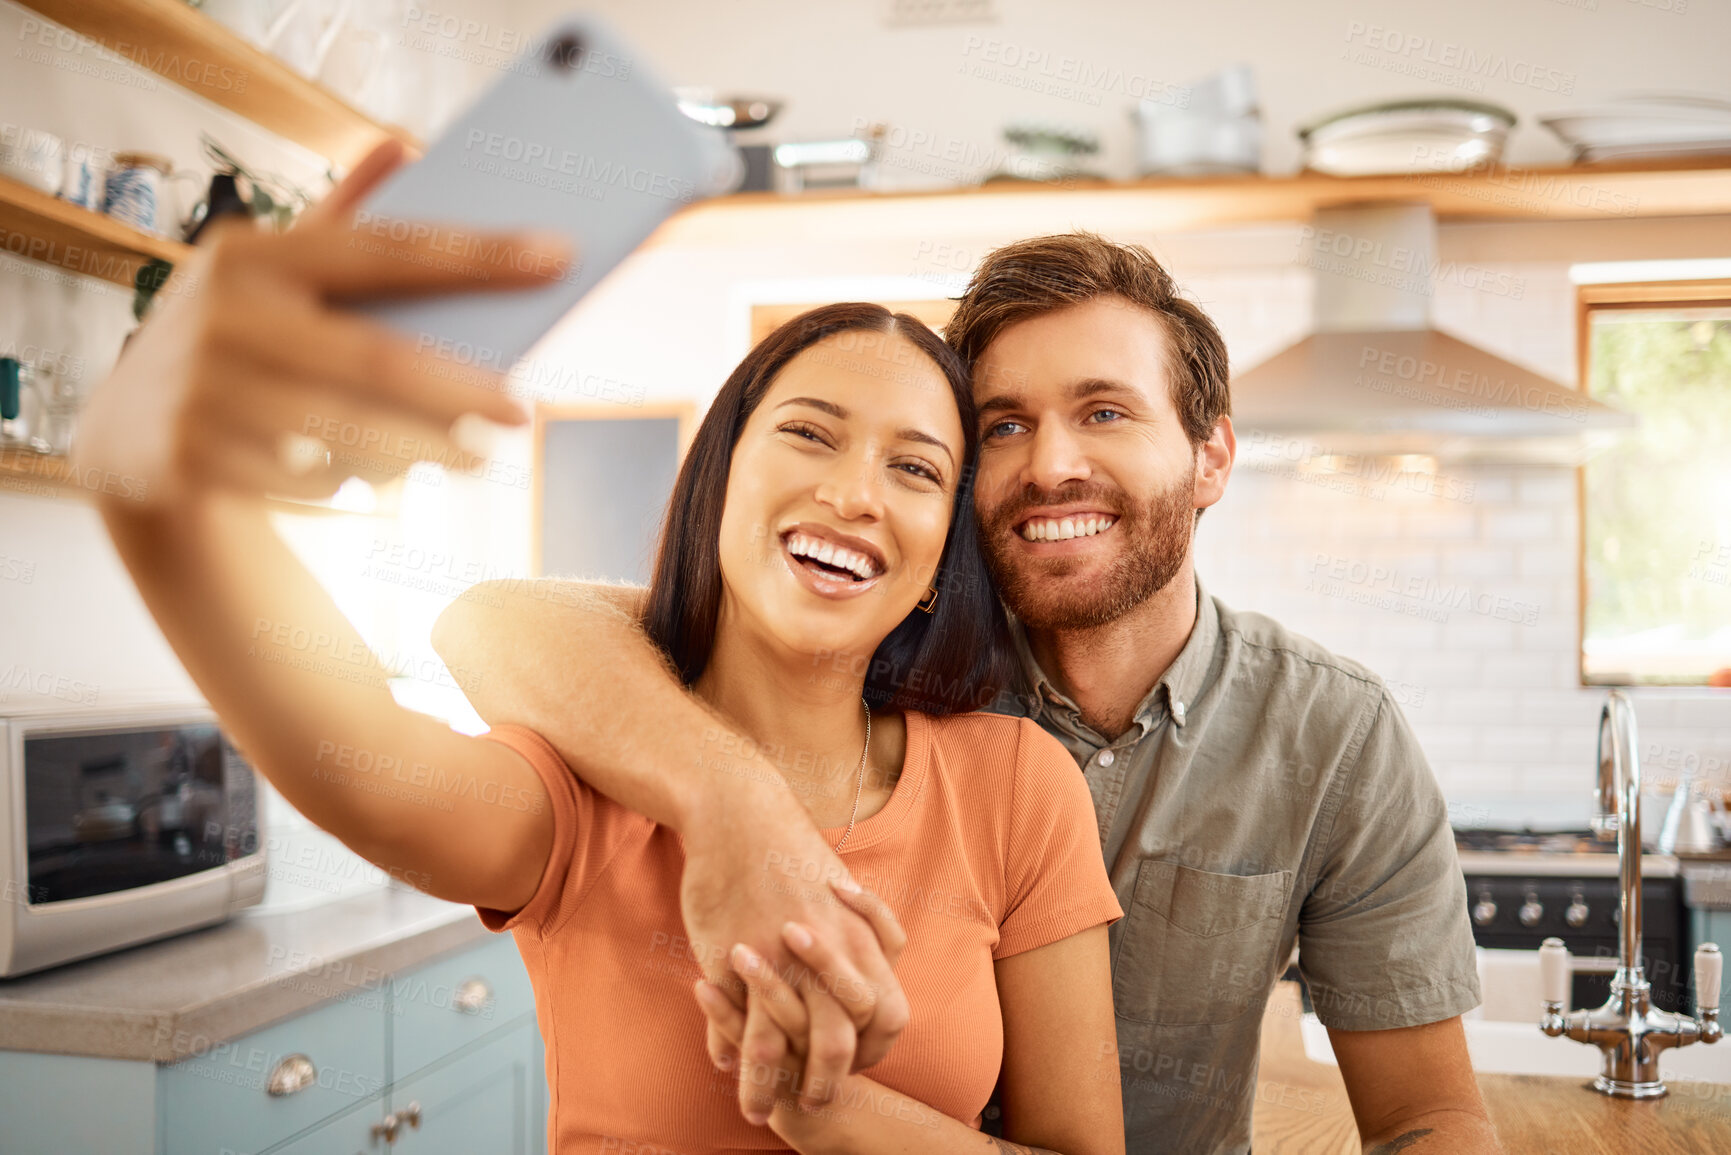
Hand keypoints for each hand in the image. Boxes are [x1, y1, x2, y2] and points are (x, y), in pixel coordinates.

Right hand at [75, 139, 568, 508]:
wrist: (129, 428)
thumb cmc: (238, 338)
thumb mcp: (273, 273)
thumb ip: (341, 220)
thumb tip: (404, 145)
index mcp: (253, 254)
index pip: (386, 250)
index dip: (478, 254)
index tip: (557, 256)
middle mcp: (224, 316)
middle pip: (372, 358)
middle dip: (459, 388)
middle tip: (522, 411)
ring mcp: (203, 389)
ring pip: (343, 431)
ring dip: (423, 448)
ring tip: (481, 455)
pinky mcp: (192, 457)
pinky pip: (305, 481)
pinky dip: (358, 486)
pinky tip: (397, 484)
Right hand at [680, 792, 908, 1108]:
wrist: (741, 815)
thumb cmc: (788, 851)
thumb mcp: (839, 893)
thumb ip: (856, 934)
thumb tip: (865, 969)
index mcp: (862, 939)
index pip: (889, 1015)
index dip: (874, 1048)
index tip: (853, 1064)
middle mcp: (832, 954)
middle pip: (846, 1039)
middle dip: (829, 1080)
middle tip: (814, 1102)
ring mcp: (785, 960)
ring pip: (789, 1043)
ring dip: (774, 1086)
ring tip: (758, 1112)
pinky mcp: (739, 960)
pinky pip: (741, 1023)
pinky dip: (735, 1057)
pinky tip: (724, 1070)